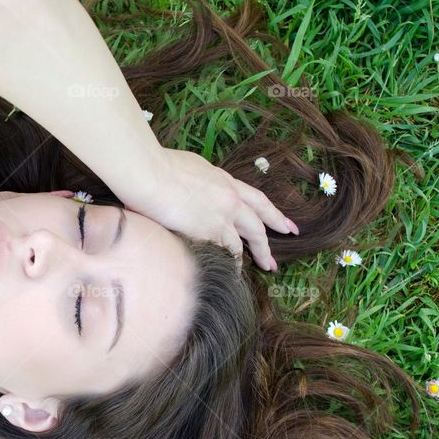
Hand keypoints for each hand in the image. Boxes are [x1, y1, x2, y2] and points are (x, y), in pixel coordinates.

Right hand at [131, 147, 298, 270]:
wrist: (150, 174)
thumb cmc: (160, 166)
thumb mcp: (193, 168)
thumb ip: (202, 182)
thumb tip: (198, 191)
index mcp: (226, 181)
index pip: (257, 200)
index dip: (275, 215)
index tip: (288, 227)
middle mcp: (230, 200)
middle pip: (258, 227)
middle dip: (268, 246)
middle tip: (274, 263)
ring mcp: (220, 217)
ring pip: (243, 244)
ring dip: (250, 258)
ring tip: (252, 272)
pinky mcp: (207, 233)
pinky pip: (223, 253)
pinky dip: (228, 264)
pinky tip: (228, 273)